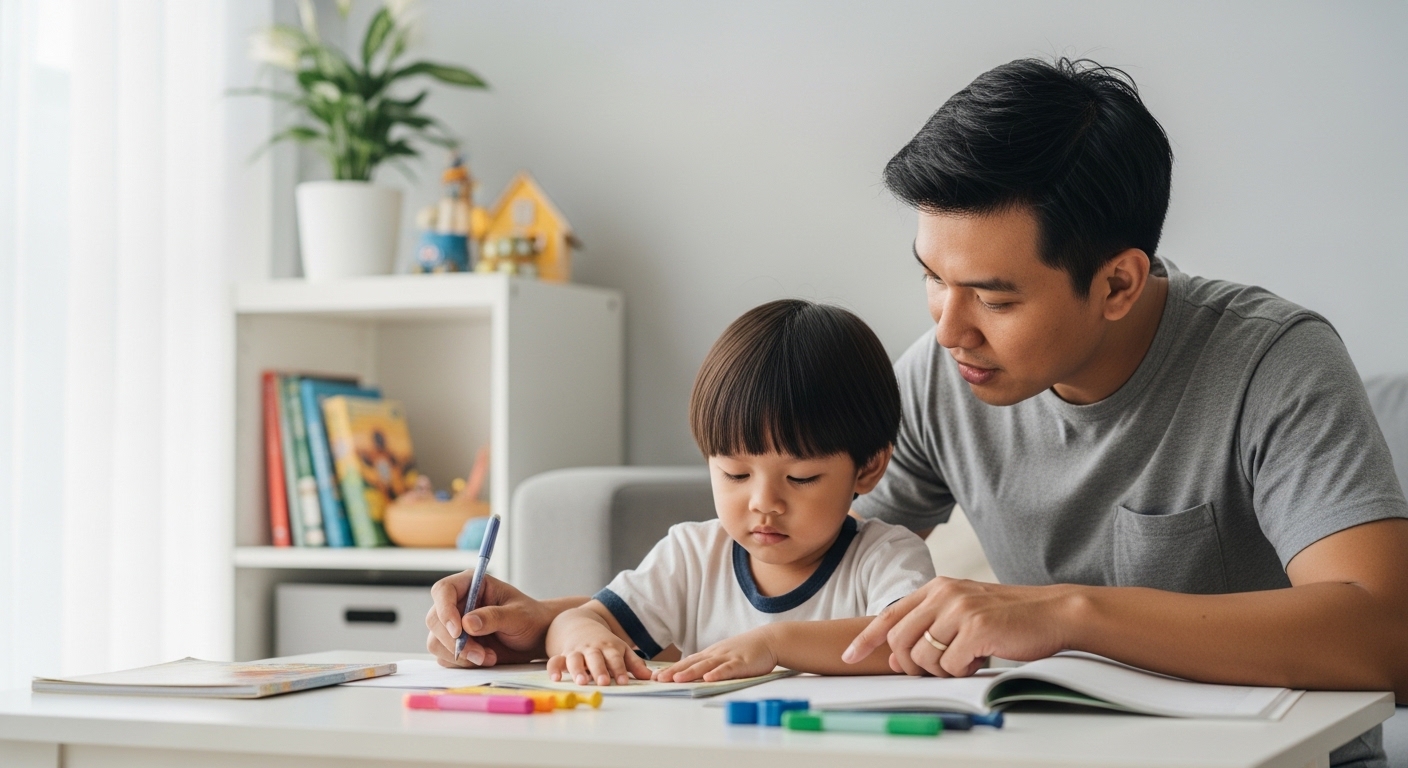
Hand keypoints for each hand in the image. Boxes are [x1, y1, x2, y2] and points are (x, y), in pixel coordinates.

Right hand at [425, 570, 553, 667]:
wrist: (535, 640)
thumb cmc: (530, 619)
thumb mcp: (518, 616)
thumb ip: (494, 617)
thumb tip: (467, 623)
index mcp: (471, 585)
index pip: (443, 590)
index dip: (445, 610)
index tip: (458, 631)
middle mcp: (458, 603)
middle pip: (434, 619)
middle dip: (454, 641)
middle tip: (480, 654)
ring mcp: (454, 625)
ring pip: (436, 641)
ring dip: (460, 655)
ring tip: (488, 657)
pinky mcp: (455, 645)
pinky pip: (445, 657)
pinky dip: (463, 663)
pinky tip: (485, 659)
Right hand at [545, 608, 651, 685]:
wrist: (579, 622)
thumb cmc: (603, 642)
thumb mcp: (620, 648)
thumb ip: (634, 663)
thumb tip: (649, 677)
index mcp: (608, 647)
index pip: (615, 658)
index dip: (620, 670)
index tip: (624, 682)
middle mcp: (592, 648)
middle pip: (596, 658)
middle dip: (599, 670)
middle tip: (603, 682)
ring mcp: (576, 651)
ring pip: (576, 659)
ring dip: (578, 670)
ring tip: (582, 682)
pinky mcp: (562, 654)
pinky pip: (556, 661)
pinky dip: (554, 669)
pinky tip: (556, 679)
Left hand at [654, 627, 778, 682]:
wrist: (768, 640)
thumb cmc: (745, 650)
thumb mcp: (724, 656)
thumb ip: (709, 664)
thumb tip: (692, 675)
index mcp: (710, 655)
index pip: (687, 662)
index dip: (671, 669)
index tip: (655, 676)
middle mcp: (715, 655)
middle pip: (692, 664)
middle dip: (674, 671)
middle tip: (658, 679)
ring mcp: (728, 658)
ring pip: (706, 665)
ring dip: (691, 672)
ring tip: (677, 679)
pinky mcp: (742, 663)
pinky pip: (728, 669)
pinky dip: (718, 673)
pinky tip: (709, 678)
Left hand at [842, 577, 1080, 676]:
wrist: (1053, 613)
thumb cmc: (1010, 618)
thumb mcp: (965, 612)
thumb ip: (933, 625)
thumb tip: (899, 656)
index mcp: (938, 588)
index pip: (890, 615)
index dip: (867, 639)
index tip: (849, 656)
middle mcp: (944, 594)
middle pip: (900, 641)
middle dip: (910, 666)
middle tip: (933, 673)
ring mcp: (959, 610)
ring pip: (923, 657)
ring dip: (941, 671)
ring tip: (966, 661)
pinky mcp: (976, 628)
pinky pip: (950, 665)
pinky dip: (962, 672)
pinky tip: (981, 660)